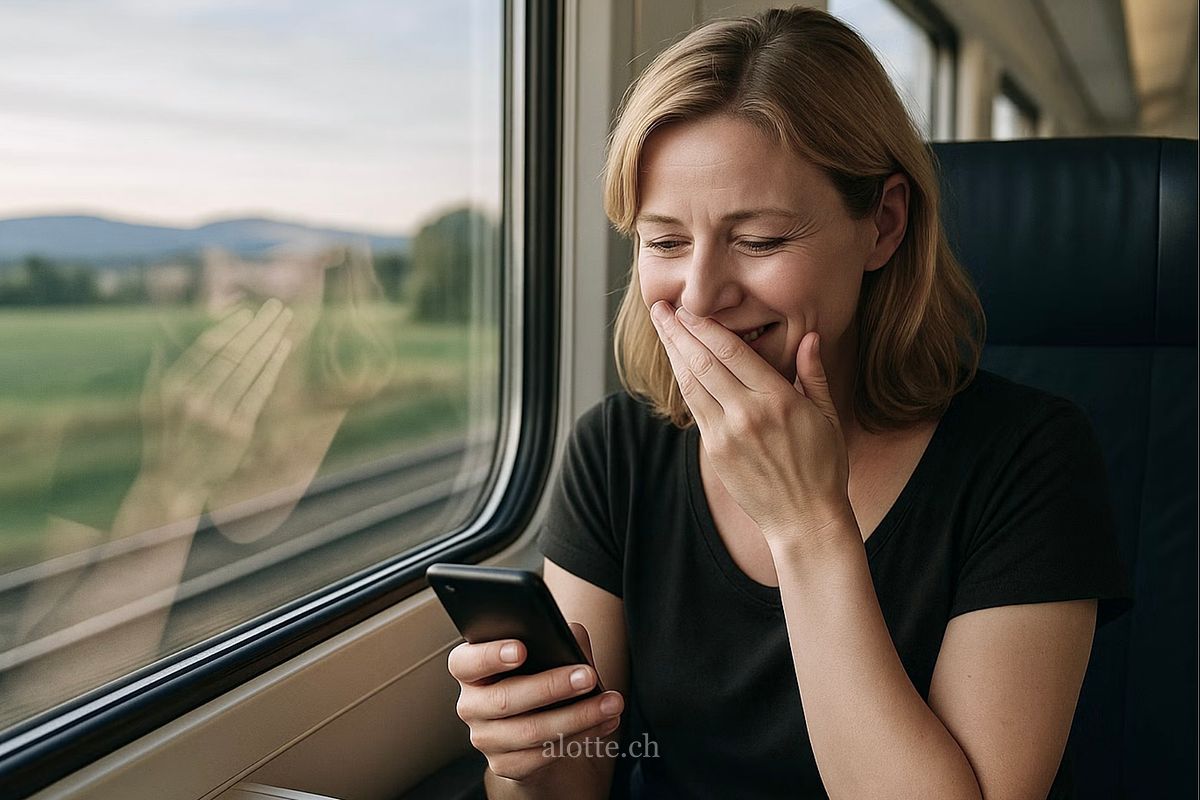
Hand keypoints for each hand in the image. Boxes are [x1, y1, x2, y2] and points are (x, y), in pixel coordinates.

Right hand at [139, 299, 292, 497]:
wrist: (174, 483)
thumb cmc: (165, 439)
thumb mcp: (152, 403)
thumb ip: (159, 369)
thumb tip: (162, 335)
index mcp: (173, 387)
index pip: (207, 348)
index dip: (231, 328)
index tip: (248, 313)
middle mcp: (194, 399)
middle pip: (233, 353)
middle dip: (257, 327)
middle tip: (275, 307)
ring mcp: (217, 415)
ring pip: (248, 368)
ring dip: (269, 341)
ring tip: (284, 322)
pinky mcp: (237, 430)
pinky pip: (259, 391)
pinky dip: (272, 367)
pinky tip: (283, 348)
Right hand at [448, 623, 624, 782]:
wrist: (536, 722)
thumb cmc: (538, 674)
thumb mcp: (545, 650)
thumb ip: (553, 637)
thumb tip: (570, 638)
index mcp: (470, 669)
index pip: (466, 662)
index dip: (490, 656)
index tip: (521, 650)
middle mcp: (471, 705)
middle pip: (506, 699)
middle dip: (552, 686)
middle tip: (587, 676)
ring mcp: (486, 738)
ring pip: (530, 731)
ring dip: (578, 716)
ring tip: (610, 703)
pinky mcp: (506, 765)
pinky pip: (543, 755)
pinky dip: (579, 737)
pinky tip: (602, 723)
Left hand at [649, 301, 852, 545]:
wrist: (804, 519)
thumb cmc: (823, 466)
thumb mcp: (828, 416)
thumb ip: (813, 373)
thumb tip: (810, 336)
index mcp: (778, 399)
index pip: (732, 351)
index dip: (705, 326)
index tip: (689, 307)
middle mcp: (748, 413)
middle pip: (703, 361)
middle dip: (679, 331)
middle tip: (661, 307)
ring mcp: (727, 434)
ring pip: (691, 383)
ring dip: (672, 352)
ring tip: (661, 327)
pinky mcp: (715, 451)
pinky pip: (694, 407)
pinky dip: (682, 381)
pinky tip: (676, 364)